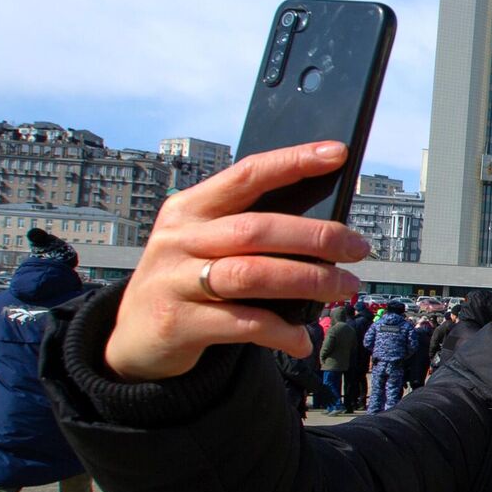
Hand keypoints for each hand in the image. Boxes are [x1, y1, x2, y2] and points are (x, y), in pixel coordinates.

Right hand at [104, 143, 369, 381]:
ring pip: (254, 275)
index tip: (336, 154)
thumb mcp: (204, 245)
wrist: (132, 337)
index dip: (293, 162)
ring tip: (346, 287)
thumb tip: (327, 232)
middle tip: (358, 248)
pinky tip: (302, 338)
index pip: (246, 175)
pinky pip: (244, 324)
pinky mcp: (178, 324)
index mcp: (189, 209)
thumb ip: (248, 231)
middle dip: (318, 237)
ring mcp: (174, 282)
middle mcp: (179, 240)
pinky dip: (281, 331)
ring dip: (310, 281)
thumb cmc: (188, 280)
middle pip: (258, 229)